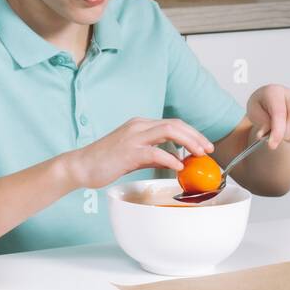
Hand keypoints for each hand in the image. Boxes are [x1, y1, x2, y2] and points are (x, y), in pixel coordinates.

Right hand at [65, 117, 213, 189]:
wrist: (81, 166)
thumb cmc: (105, 162)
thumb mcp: (133, 156)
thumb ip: (153, 155)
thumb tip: (173, 160)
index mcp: (140, 125)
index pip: (173, 123)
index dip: (192, 133)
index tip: (204, 146)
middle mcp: (138, 126)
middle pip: (175, 124)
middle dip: (196, 136)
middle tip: (208, 150)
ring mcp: (133, 137)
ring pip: (169, 131)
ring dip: (189, 142)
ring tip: (200, 155)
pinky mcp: (129, 151)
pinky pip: (155, 151)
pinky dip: (171, 158)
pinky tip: (179, 166)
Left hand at [246, 84, 289, 148]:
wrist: (268, 102)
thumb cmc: (261, 106)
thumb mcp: (253, 113)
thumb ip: (261, 123)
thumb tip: (265, 134)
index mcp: (274, 92)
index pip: (280, 113)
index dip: (277, 131)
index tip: (272, 145)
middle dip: (286, 134)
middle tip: (275, 138)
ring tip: (281, 131)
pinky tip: (289, 129)